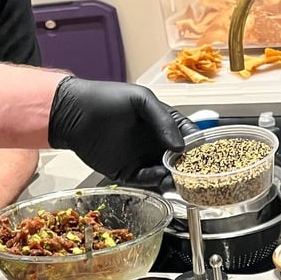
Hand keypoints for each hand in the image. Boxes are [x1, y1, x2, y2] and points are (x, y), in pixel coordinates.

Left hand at [48, 77, 198, 186]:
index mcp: (163, 124)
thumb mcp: (141, 99)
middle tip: (195, 172)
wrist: (74, 113)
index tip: (206, 154)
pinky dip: (154, 180)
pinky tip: (159, 176)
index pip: (188, 136)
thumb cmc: (106, 98)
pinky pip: (145, 180)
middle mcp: (154, 143)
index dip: (198, 146)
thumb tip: (180, 146)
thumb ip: (163, 119)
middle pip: (179, 160)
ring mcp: (141, 159)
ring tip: (179, 179)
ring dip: (173, 178)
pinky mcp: (126, 173)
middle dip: (188, 167)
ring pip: (164, 174)